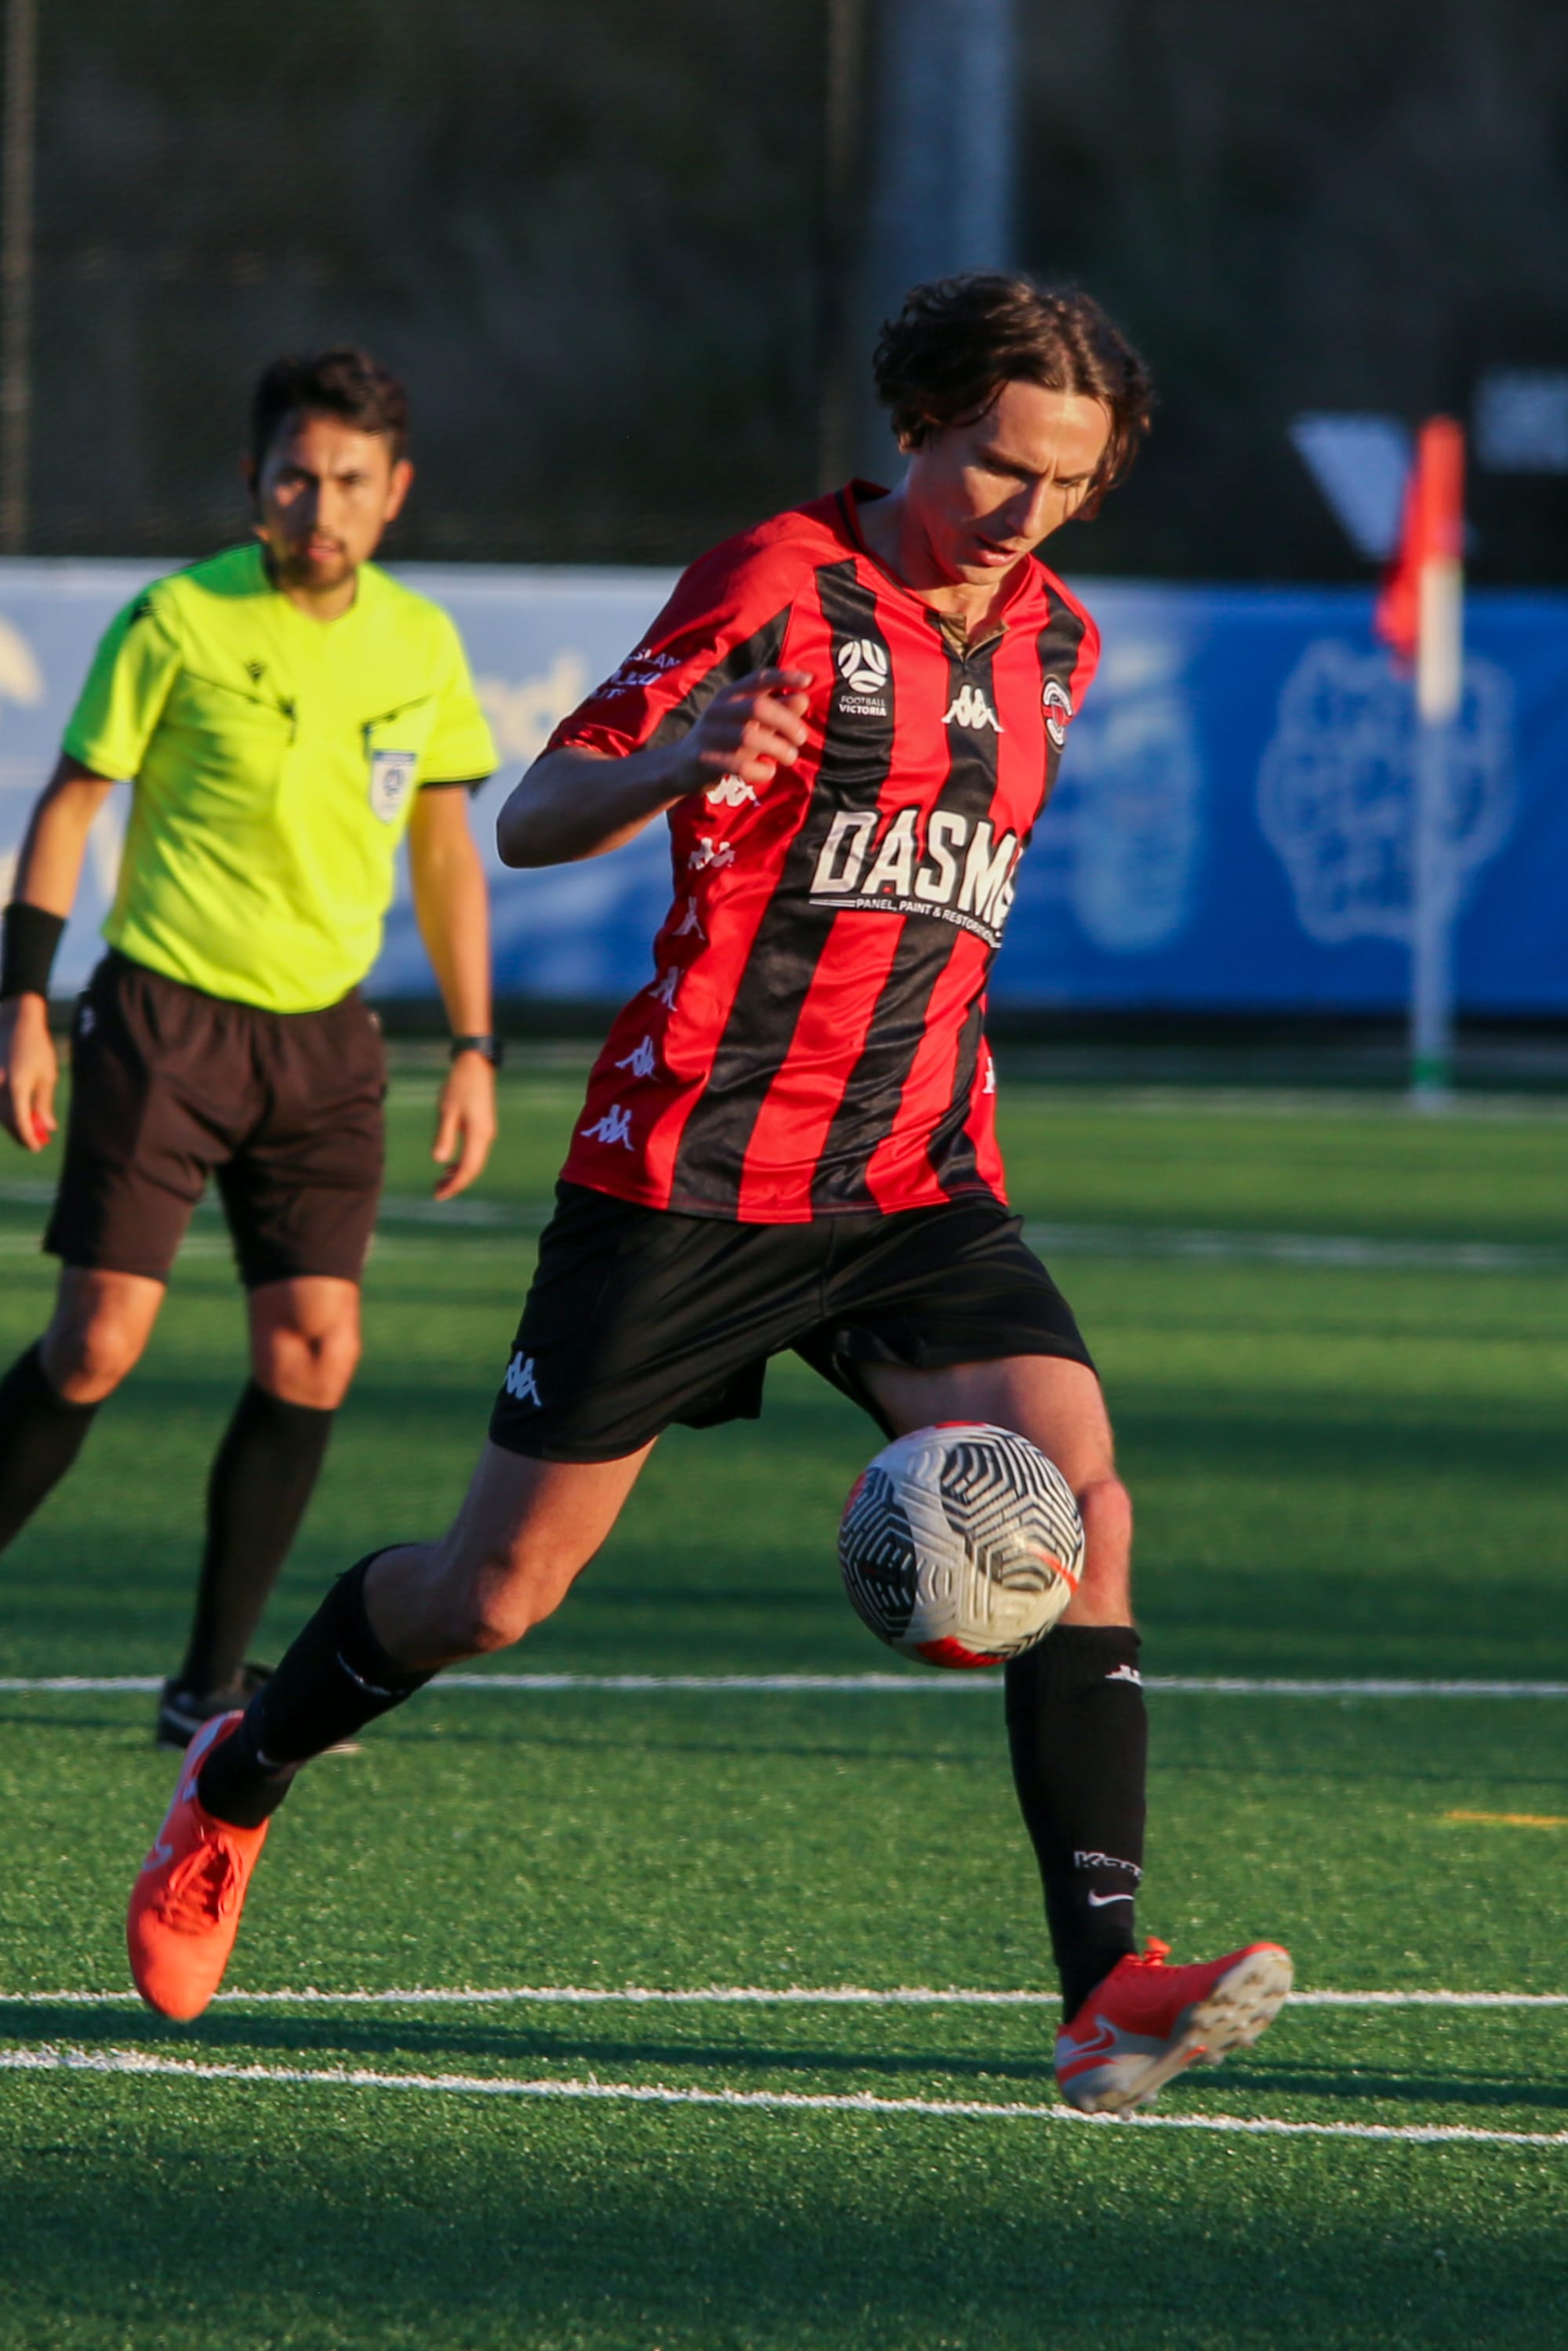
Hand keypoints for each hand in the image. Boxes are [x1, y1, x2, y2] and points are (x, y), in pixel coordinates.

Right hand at [0, 994, 57, 1151]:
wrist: (13, 1019)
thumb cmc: (36, 1045)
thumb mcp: (47, 1074)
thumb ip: (44, 1102)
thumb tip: (47, 1126)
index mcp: (17, 1086)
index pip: (19, 1122)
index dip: (28, 1138)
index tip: (37, 1147)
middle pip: (5, 1120)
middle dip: (19, 1133)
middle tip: (33, 1142)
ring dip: (10, 1122)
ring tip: (26, 1126)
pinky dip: (3, 1108)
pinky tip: (14, 1110)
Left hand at [431, 1050, 496, 1200]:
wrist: (476, 1065)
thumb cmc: (459, 1085)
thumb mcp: (447, 1111)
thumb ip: (444, 1137)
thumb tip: (440, 1161)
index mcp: (478, 1135)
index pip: (468, 1169)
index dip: (454, 1185)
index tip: (438, 1195)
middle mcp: (486, 1137)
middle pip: (473, 1169)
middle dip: (456, 1183)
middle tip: (436, 1193)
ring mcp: (487, 1132)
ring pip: (474, 1162)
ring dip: (458, 1174)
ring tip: (440, 1182)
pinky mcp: (483, 1127)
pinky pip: (475, 1152)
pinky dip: (462, 1163)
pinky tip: (449, 1165)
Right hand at [681, 668, 812, 790]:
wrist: (680, 766)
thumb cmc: (724, 741)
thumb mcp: (751, 723)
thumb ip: (776, 712)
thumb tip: (804, 698)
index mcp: (731, 695)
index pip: (759, 679)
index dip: (784, 678)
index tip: (808, 681)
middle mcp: (719, 710)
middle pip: (758, 707)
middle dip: (786, 722)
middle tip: (801, 738)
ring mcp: (709, 734)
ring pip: (748, 736)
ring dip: (777, 748)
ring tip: (790, 757)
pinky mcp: (704, 759)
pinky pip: (736, 765)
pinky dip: (758, 770)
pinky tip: (768, 772)